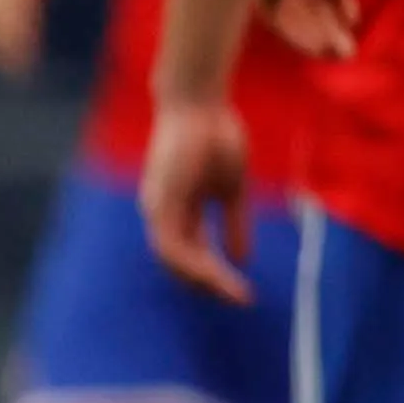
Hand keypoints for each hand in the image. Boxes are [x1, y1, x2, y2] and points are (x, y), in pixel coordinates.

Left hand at [139, 97, 255, 304]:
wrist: (200, 102)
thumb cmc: (216, 136)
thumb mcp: (232, 189)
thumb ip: (234, 224)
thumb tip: (241, 260)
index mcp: (178, 210)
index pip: (191, 255)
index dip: (216, 275)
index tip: (245, 292)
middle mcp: (161, 214)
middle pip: (178, 265)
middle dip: (209, 286)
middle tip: (241, 300)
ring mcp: (157, 208)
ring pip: (174, 261)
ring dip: (204, 281)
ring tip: (235, 294)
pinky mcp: (160, 201)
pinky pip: (173, 245)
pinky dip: (195, 264)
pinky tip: (219, 274)